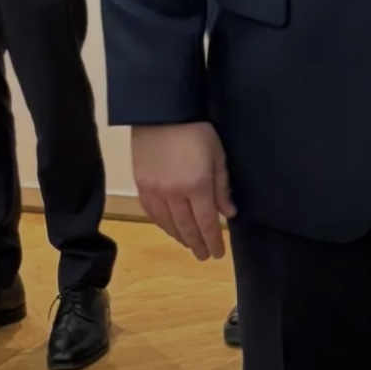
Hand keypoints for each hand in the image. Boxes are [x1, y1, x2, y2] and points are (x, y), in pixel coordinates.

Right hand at [132, 122, 234, 259]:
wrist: (161, 114)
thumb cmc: (197, 130)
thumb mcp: (218, 156)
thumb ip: (222, 187)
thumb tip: (229, 214)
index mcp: (197, 186)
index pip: (207, 222)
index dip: (213, 240)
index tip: (218, 254)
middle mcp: (174, 194)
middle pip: (187, 227)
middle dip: (198, 243)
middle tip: (205, 256)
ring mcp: (155, 191)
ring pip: (168, 223)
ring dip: (180, 237)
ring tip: (190, 245)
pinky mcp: (141, 185)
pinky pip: (152, 213)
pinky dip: (162, 225)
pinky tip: (169, 229)